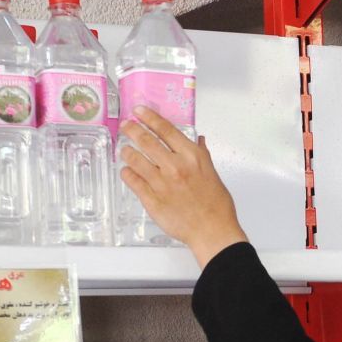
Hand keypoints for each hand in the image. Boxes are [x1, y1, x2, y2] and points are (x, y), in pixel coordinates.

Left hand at [118, 107, 248, 267]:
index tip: (139, 111)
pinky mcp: (151, 200)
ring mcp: (161, 183)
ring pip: (135, 160)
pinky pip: (133, 181)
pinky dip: (127, 173)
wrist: (212, 231)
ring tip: (124, 149)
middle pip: (146, 141)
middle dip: (132, 130)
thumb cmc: (216, 205)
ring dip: (127, 152)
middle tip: (125, 126)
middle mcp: (174, 166)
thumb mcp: (212, 173)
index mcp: (191, 157)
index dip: (149, 117)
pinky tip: (126, 171)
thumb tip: (198, 140)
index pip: (165, 129)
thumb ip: (201, 155)